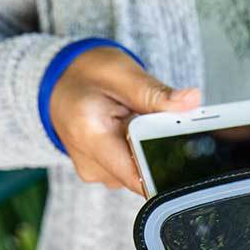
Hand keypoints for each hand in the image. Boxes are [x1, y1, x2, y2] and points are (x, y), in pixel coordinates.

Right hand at [49, 47, 200, 193]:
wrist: (58, 83)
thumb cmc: (85, 74)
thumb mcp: (121, 73)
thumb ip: (156, 93)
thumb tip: (192, 100)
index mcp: (91, 137)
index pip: (139, 177)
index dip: (169, 168)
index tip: (189, 150)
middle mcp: (91, 164)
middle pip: (143, 175)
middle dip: (163, 154)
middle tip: (166, 124)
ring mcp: (96, 172)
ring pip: (139, 173)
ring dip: (151, 152)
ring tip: (143, 123)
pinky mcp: (102, 173)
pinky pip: (131, 170)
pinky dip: (140, 153)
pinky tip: (135, 132)